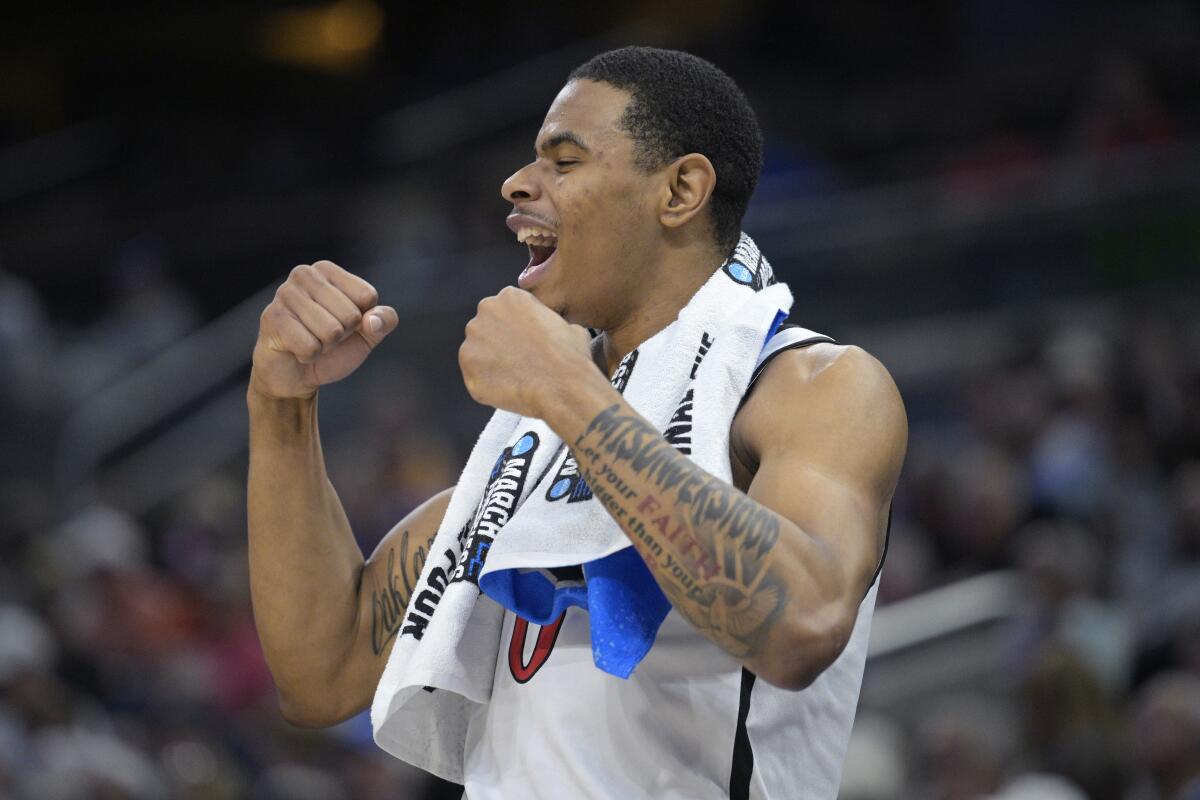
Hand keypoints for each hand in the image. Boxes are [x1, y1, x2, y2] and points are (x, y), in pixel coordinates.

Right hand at [251, 261, 397, 398]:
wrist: (295, 374)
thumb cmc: (333, 347)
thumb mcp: (367, 334)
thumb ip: (384, 321)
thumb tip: (373, 321)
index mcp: (328, 270)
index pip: (367, 296)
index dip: (361, 320)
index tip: (343, 323)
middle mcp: (304, 274)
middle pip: (351, 315)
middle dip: (342, 335)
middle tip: (323, 336)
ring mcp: (285, 294)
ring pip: (331, 332)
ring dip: (325, 347)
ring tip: (310, 341)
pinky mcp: (272, 318)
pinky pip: (310, 346)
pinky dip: (309, 356)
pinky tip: (296, 350)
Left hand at [458, 286, 595, 417]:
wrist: (562, 386)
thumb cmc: (569, 355)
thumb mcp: (568, 325)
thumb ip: (549, 322)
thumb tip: (552, 330)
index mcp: (509, 297)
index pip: (504, 311)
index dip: (514, 329)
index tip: (525, 343)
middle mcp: (485, 313)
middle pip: (485, 328)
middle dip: (497, 343)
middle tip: (518, 360)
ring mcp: (472, 342)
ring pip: (477, 353)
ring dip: (490, 363)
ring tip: (515, 377)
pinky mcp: (468, 369)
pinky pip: (475, 377)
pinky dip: (488, 384)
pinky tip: (508, 389)